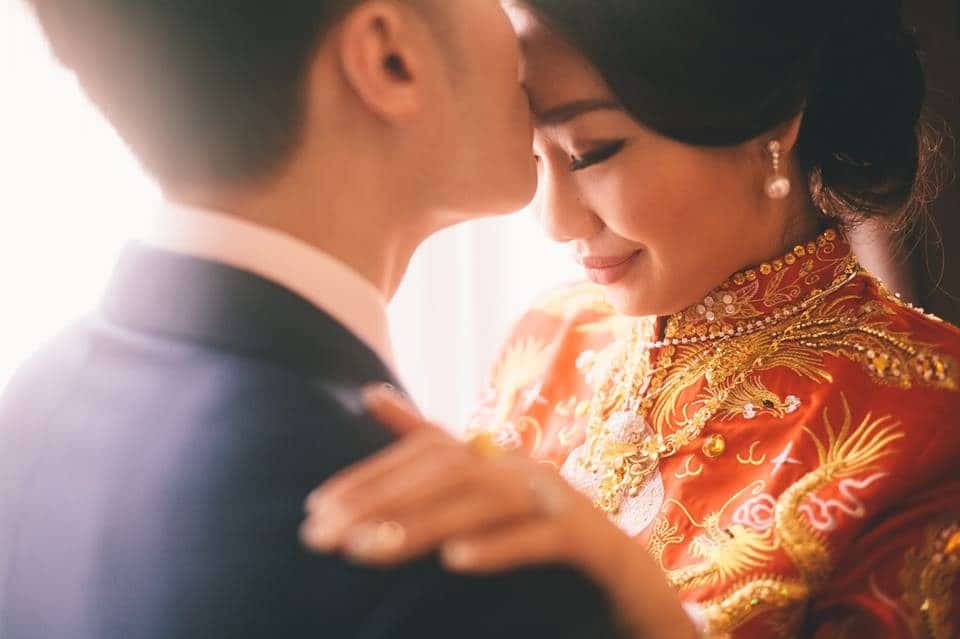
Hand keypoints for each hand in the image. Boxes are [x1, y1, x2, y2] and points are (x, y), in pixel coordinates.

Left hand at [300, 385, 698, 638]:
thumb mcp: (483, 491)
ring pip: (485, 502)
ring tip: (366, 549)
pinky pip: (543, 539)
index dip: (367, 478)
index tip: (314, 510)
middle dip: (380, 501)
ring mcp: (558, 499)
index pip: (424, 455)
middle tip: (321, 535)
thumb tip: (368, 393)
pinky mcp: (588, 539)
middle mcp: (522, 468)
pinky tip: (455, 562)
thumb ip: (429, 443)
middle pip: (446, 472)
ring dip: (423, 524)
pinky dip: (500, 547)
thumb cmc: (545, 533)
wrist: (627, 579)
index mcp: (495, 458)